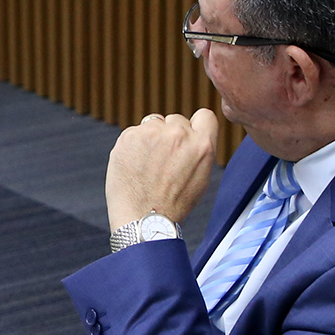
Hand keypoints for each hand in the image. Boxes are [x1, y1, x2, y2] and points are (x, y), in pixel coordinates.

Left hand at [106, 107, 217, 231]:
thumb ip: (199, 149)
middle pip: (176, 119)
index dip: (195, 125)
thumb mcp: (201, 176)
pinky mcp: (129, 136)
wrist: (143, 218)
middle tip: (163, 160)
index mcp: (202, 144)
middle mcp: (178, 134)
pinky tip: (135, 164)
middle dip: (170, 135)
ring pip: (153, 124)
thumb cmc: (173, 203)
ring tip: (148, 165)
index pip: (205, 115)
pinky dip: (134, 145)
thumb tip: (193, 132)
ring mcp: (152, 133)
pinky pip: (134, 132)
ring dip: (151, 138)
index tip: (187, 136)